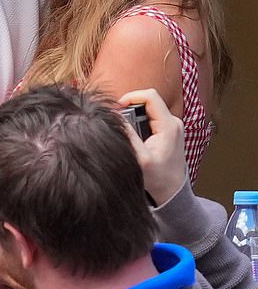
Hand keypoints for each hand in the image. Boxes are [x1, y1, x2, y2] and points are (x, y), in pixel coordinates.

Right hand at [118, 88, 186, 205]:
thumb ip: (128, 135)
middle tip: (120, 122)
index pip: (150, 96)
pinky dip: (139, 121)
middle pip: (148, 100)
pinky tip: (134, 136)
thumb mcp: (140, 159)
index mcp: (168, 126)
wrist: (172, 192)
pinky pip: (150, 116)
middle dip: (130, 107)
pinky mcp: (168, 130)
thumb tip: (115, 116)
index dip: (131, 97)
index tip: (118, 109)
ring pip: (148, 108)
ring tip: (127, 130)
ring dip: (134, 115)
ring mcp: (172, 125)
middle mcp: (173, 122)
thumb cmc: (158, 180)